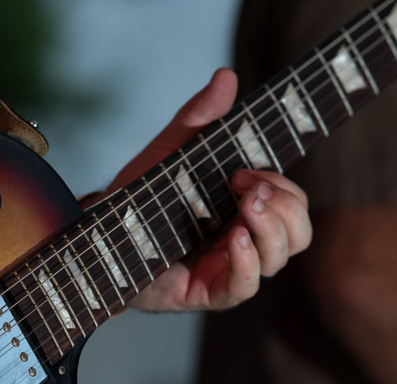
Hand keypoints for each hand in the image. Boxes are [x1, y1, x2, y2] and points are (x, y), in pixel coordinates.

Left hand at [97, 68, 310, 311]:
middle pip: (299, 233)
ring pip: (280, 258)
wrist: (98, 239)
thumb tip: (226, 77)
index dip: (283, 185)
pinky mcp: (209, 292)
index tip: (245, 171)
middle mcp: (245, 240)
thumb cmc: (137, 200)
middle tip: (250, 191)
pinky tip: (235, 240)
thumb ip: (198, 117)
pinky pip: (246, 286)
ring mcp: (229, 268)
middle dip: (286, 207)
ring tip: (245, 210)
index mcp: (244, 209)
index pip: (293, 201)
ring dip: (271, 231)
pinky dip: (248, 261)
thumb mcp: (169, 152)